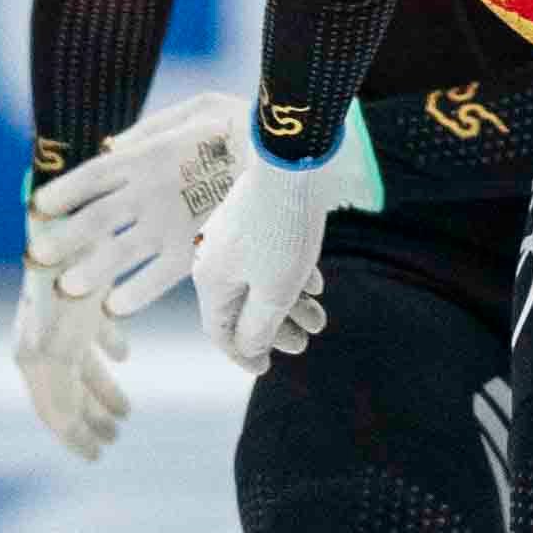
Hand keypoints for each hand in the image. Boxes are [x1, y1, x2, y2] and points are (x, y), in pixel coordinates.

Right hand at [9, 260, 130, 458]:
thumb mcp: (63, 342)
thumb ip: (61, 386)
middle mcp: (41, 339)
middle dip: (90, 418)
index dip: (73, 436)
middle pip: (67, 391)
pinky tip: (124, 353)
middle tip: (115, 439)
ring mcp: (59, 318)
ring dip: (102, 389)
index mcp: (34, 355)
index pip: (53, 409)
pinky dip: (106, 346)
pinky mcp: (78, 295)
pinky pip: (89, 331)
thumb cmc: (65, 280)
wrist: (66, 214)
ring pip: (80, 364)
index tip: (95, 457)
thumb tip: (62, 426)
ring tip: (126, 411)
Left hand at [22, 98, 239, 324]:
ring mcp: (171, 219)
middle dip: (63, 239)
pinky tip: (115, 306)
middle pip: (93, 218)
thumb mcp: (197, 110)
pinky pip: (158, 276)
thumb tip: (113, 147)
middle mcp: (150, 189)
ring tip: (66, 288)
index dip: (63, 192)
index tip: (39, 206)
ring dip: (89, 269)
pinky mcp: (199, 247)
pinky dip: (135, 293)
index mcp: (147, 155)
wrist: (290, 144)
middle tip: (37, 257)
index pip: (91, 176)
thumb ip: (151, 130)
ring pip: (116, 250)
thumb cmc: (246, 122)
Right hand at [193, 125, 370, 368]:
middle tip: (305, 342)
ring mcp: (233, 236)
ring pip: (259, 281)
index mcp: (211, 281)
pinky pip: (268, 257)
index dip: (243, 354)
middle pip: (242, 307)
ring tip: (320, 317)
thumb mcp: (274, 292)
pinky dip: (290, 274)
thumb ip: (258, 327)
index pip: (220, 332)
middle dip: (276, 329)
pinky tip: (315, 282)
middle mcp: (214, 258)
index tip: (266, 369)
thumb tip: (247, 349)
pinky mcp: (253, 218)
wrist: (293, 164)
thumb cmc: (282, 233)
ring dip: (290, 303)